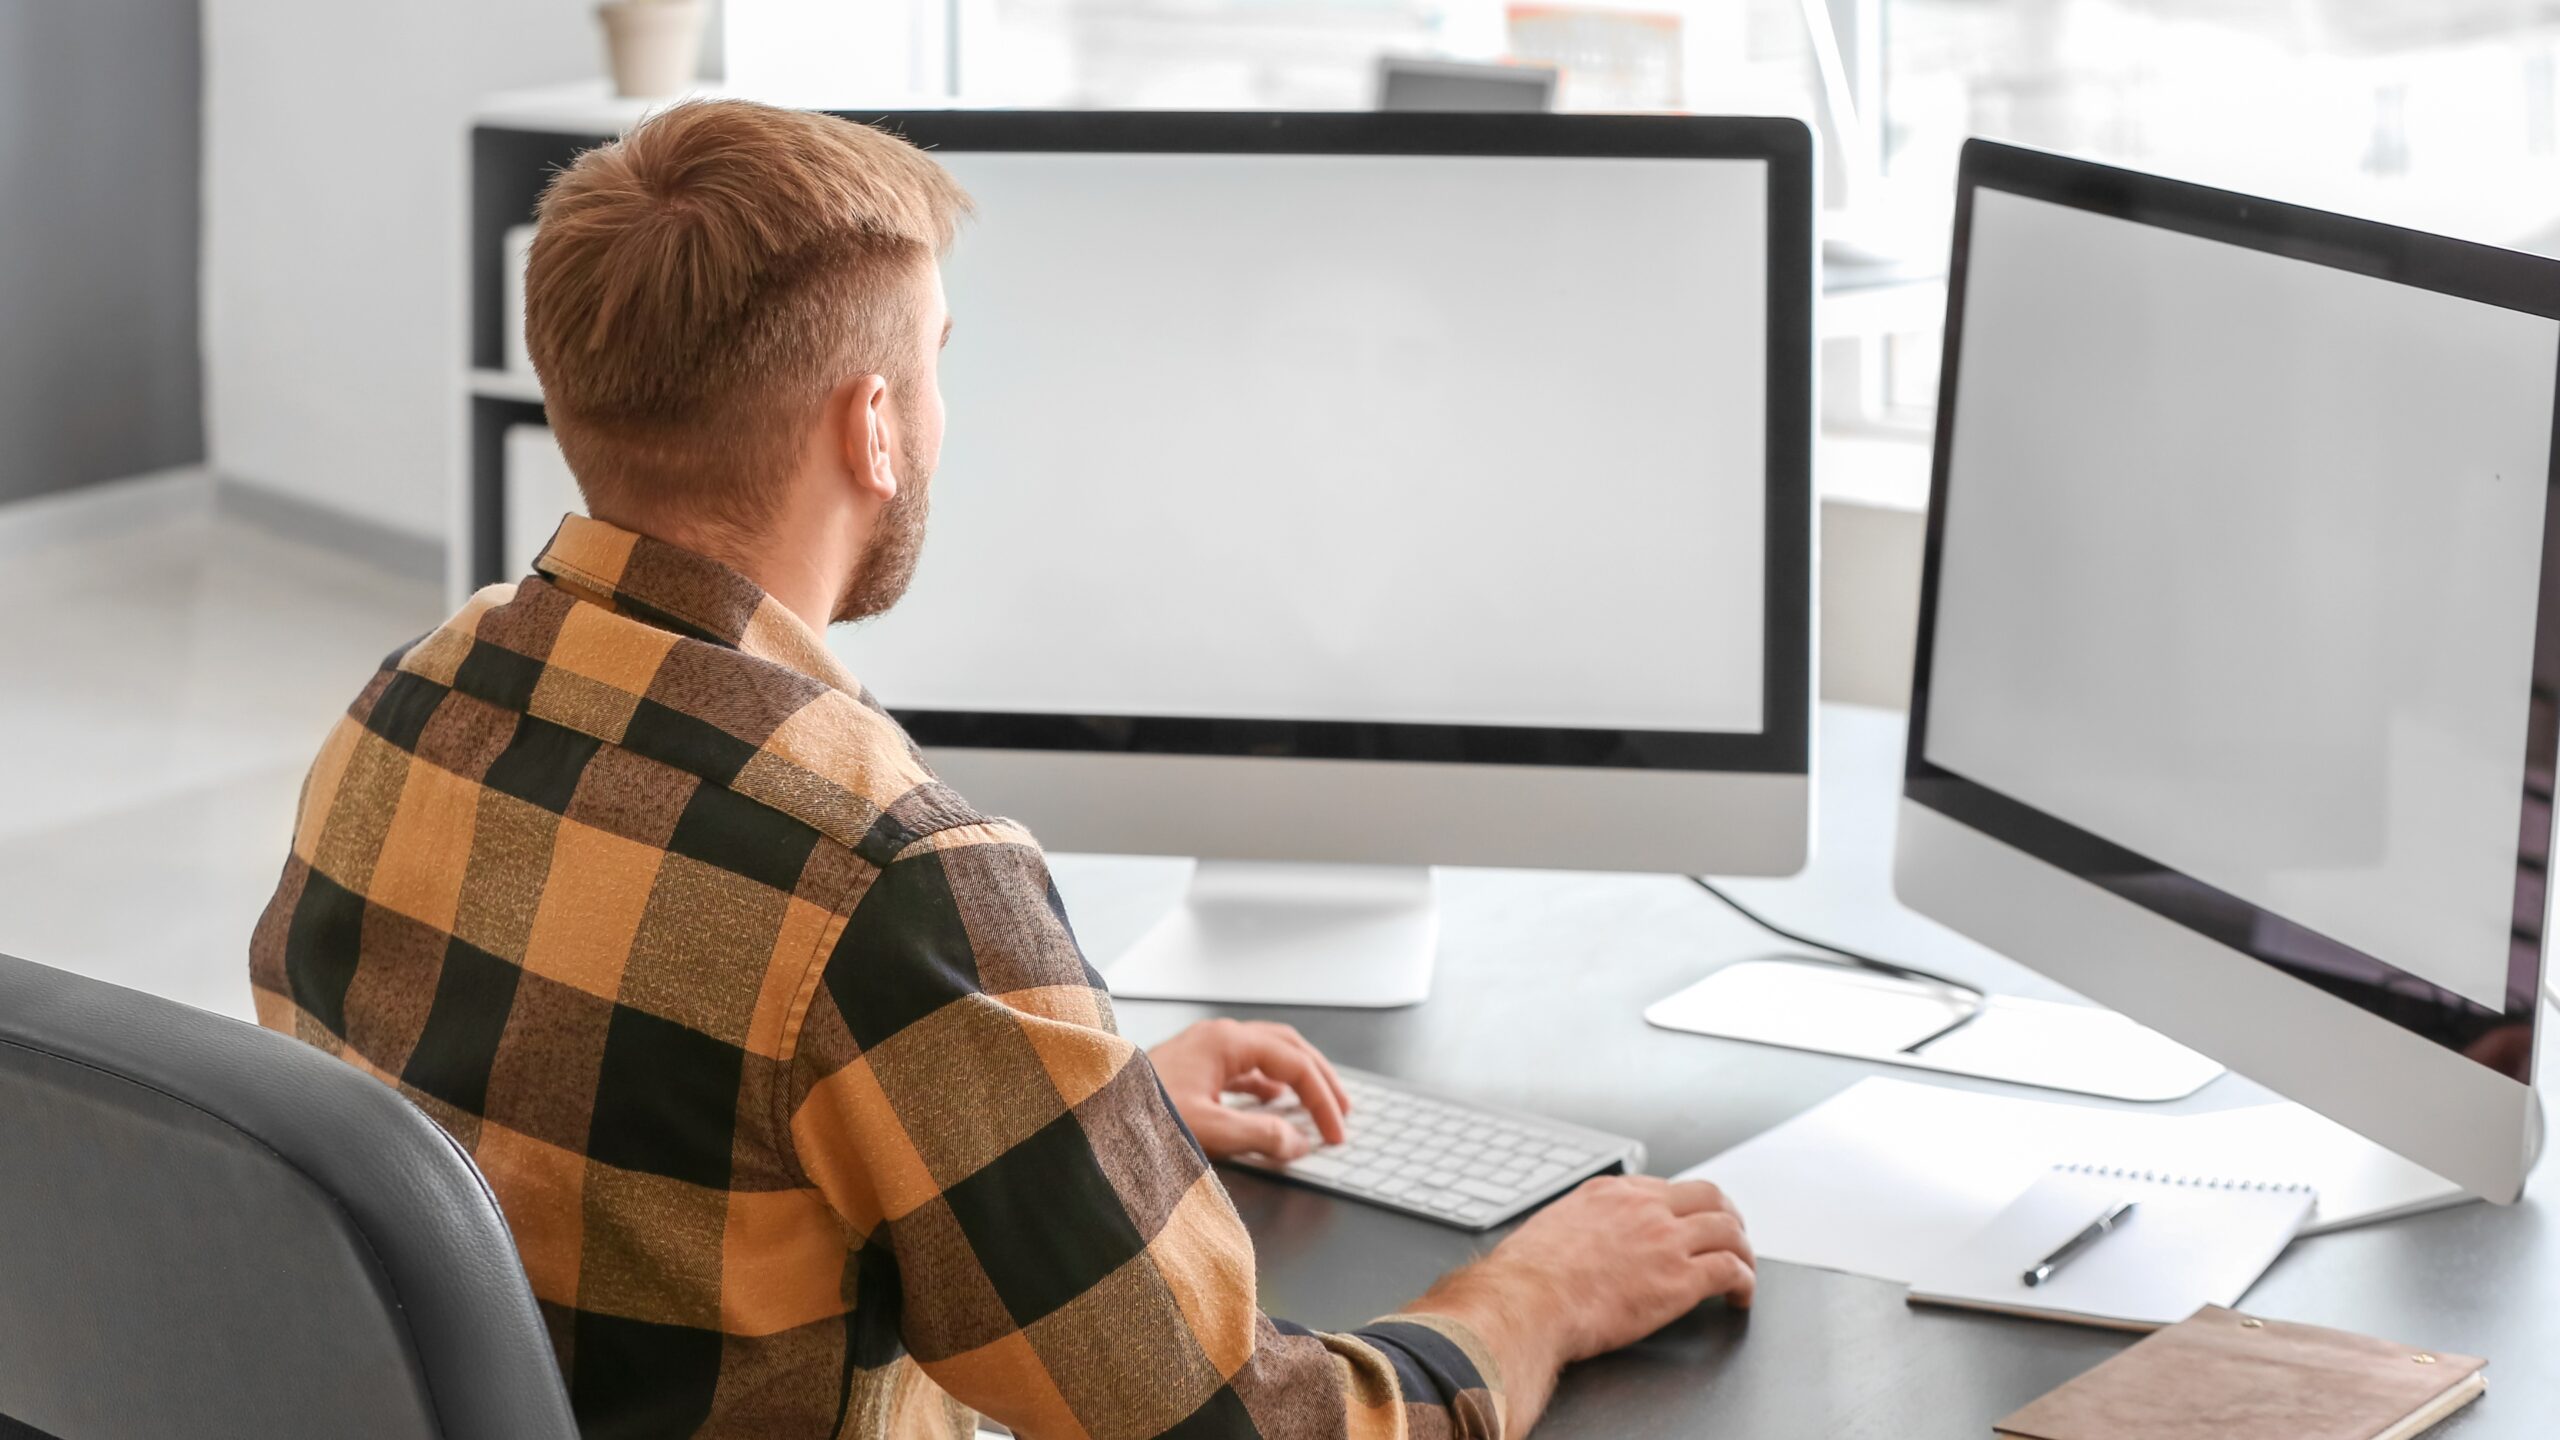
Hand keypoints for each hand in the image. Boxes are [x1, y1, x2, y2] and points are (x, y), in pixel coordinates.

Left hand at [1149, 1018, 1350, 1160]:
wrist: (1090, 1110)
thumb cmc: (1137, 1114)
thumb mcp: (1207, 1131)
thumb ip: (1260, 1136)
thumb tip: (1298, 1143)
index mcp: (1226, 1042)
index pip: (1294, 1064)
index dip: (1322, 1099)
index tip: (1334, 1132)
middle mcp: (1218, 1037)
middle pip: (1288, 1047)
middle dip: (1319, 1078)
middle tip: (1342, 1111)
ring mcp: (1205, 1048)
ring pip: (1268, 1054)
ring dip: (1296, 1078)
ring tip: (1316, 1106)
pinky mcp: (1194, 1065)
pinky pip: (1245, 1067)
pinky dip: (1269, 1084)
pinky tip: (1274, 1103)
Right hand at [1487, 1175, 1755, 1355]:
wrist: (1528, 1301)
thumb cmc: (1527, 1277)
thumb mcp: (1551, 1228)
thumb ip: (1577, 1227)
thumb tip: (1577, 1243)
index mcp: (1611, 1193)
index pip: (1667, 1189)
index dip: (1687, 1208)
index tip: (1690, 1225)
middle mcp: (1644, 1208)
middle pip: (1710, 1196)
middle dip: (1729, 1217)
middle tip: (1732, 1238)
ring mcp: (1666, 1240)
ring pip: (1729, 1231)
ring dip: (1743, 1251)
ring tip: (1744, 1270)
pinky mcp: (1680, 1279)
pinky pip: (1731, 1271)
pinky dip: (1744, 1283)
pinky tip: (1740, 1296)